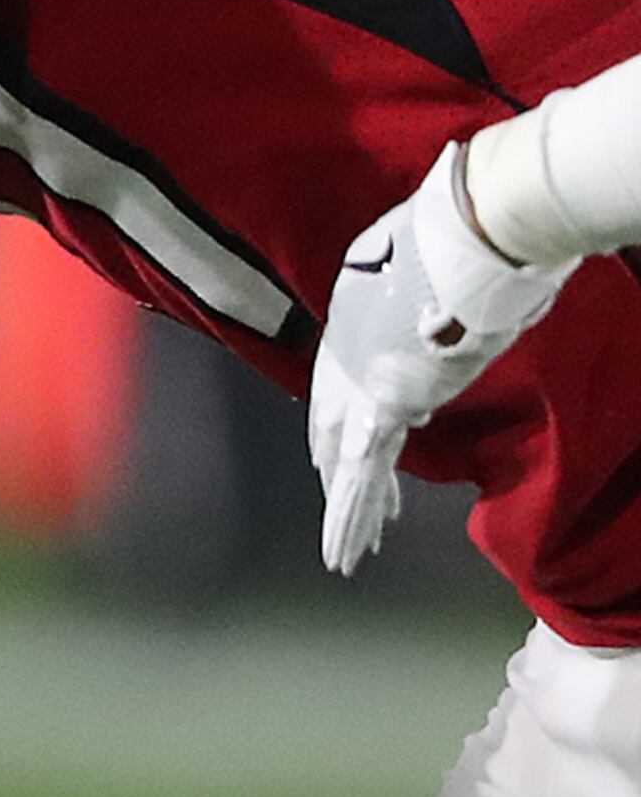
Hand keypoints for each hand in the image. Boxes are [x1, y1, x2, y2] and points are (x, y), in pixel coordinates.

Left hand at [309, 140, 572, 576]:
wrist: (464, 242)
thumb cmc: (444, 243)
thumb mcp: (408, 278)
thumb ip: (405, 316)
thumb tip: (427, 354)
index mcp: (345, 334)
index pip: (334, 399)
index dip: (333, 434)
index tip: (331, 461)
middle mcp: (343, 364)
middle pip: (334, 438)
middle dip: (337, 482)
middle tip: (337, 521)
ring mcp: (362, 388)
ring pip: (348, 468)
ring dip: (347, 514)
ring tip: (341, 554)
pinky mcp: (386, 407)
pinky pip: (366, 473)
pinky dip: (356, 512)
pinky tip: (351, 543)